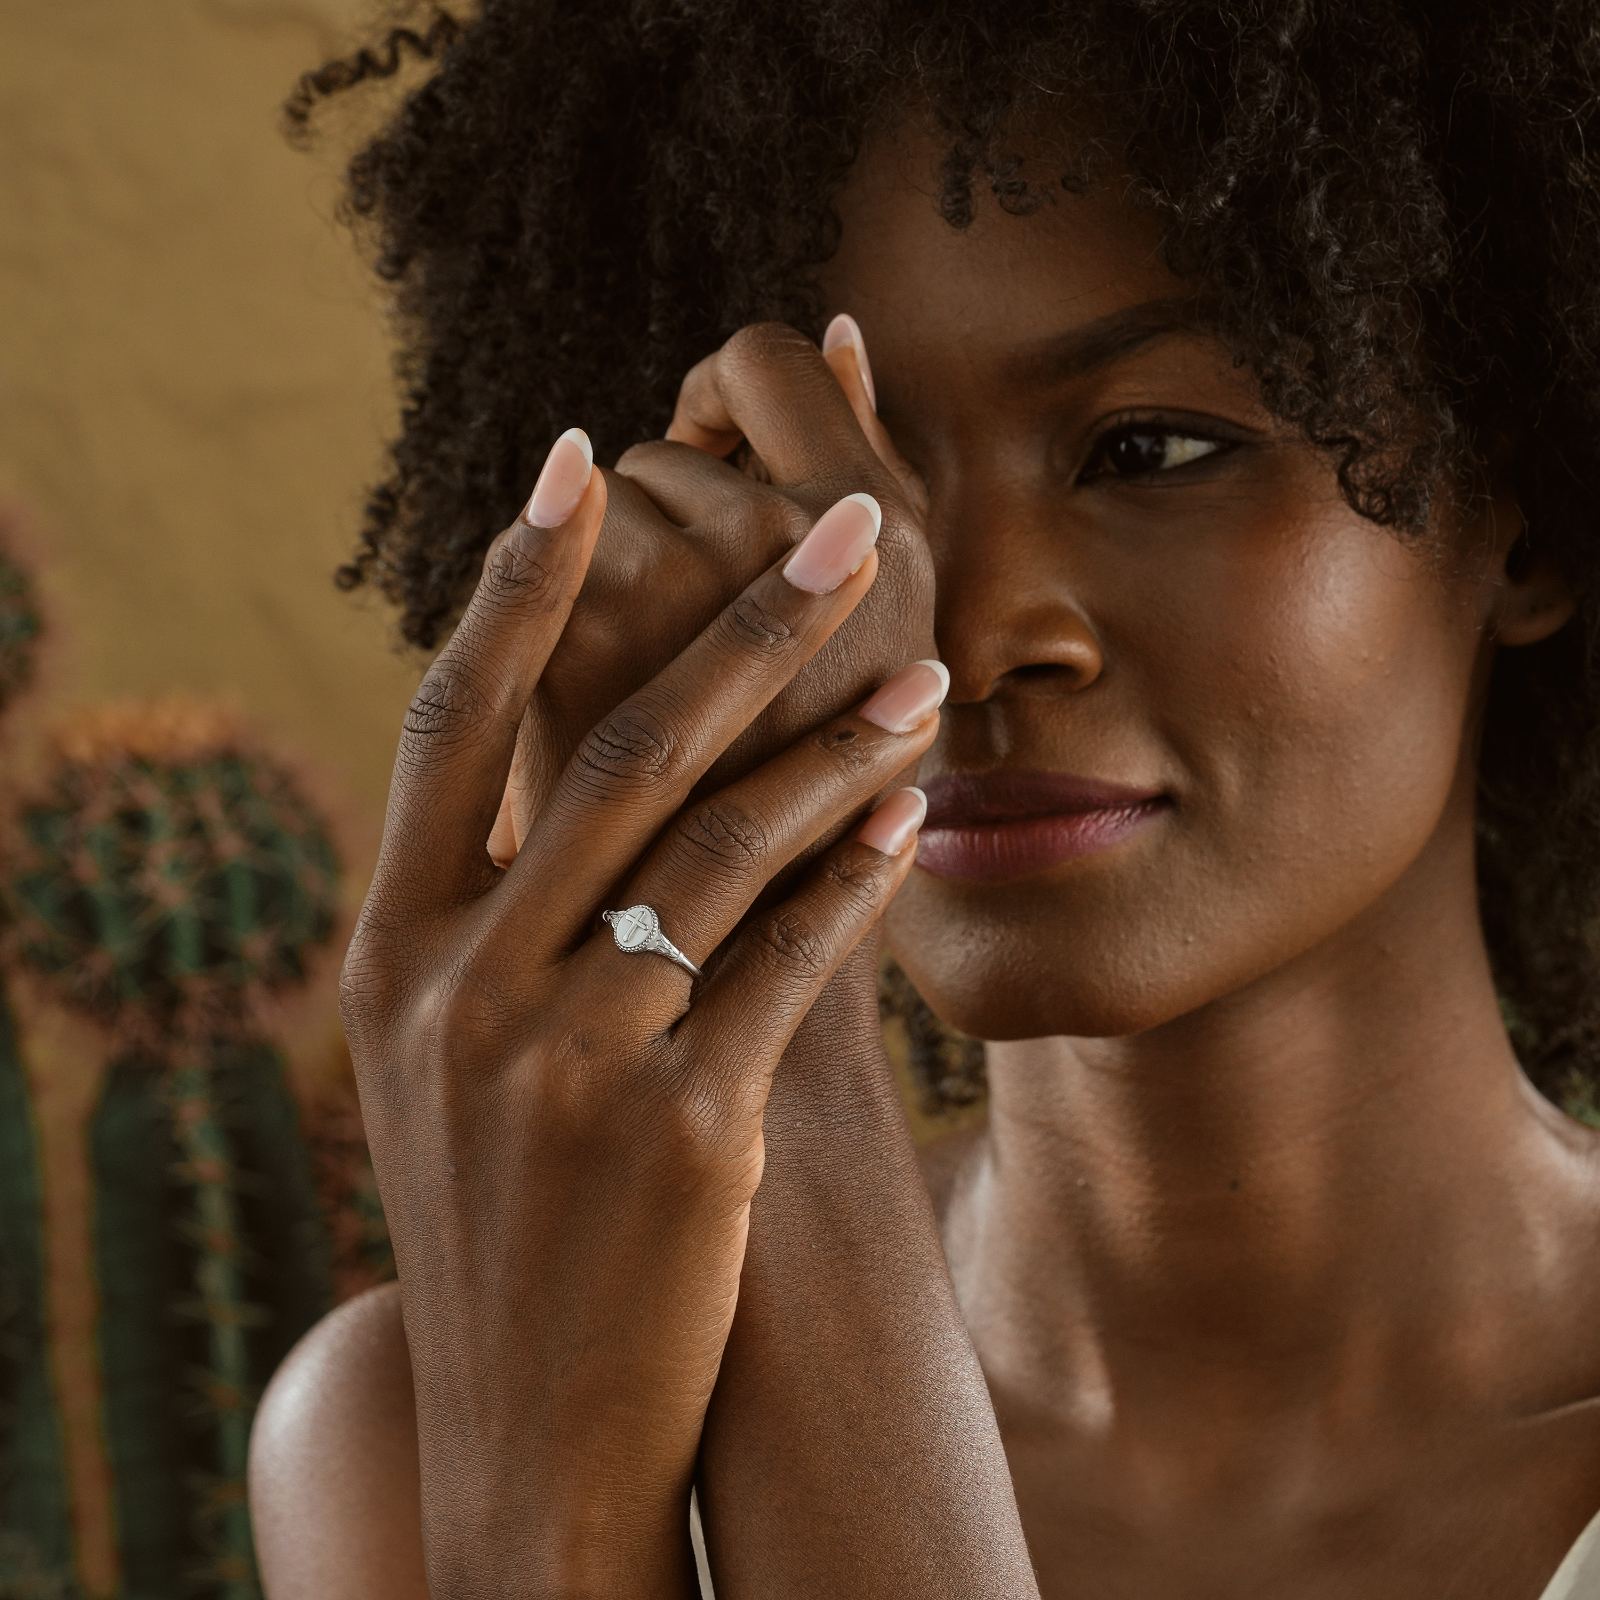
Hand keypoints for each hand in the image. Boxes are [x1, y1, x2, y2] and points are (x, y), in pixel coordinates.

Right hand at [338, 429, 945, 1597]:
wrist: (535, 1425)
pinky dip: (855, 877)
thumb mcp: (450, 1056)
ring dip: (832, 746)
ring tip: (923, 673)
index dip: (517, 580)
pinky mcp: (680, 1131)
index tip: (578, 458)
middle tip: (847, 517)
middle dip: (743, 619)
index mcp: (393, 948)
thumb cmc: (503, 1214)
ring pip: (718, 847)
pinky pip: (787, 964)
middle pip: (613, 749)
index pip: (452, 715)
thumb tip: (558, 745)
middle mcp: (463, 986)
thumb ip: (488, 909)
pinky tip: (910, 815)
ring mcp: (567, 1060)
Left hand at [488, 318, 935, 905]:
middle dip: (672, 520)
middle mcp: (777, 543)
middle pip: (672, 450)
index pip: (770, 360)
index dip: (731, 395)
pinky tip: (594, 673)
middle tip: (687, 609)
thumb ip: (862, 461)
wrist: (736, 953)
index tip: (714, 450)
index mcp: (874, 524)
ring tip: (646, 658)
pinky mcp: (582, 651)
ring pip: (603, 504)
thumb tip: (843, 324)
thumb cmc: (817, 780)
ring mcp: (677, 594)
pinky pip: (542, 564)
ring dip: (609, 566)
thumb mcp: (878, 616)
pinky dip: (553, 605)